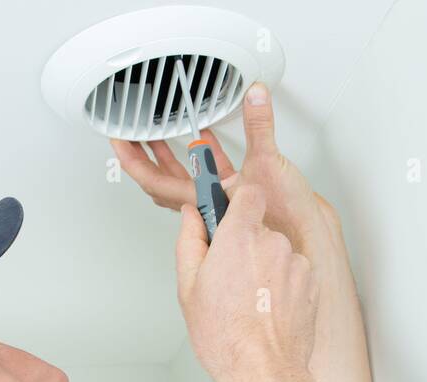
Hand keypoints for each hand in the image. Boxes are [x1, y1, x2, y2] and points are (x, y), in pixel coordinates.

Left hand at [110, 82, 331, 255]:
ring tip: (156, 135)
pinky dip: (204, 155)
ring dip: (169, 155)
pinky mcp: (236, 195)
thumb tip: (254, 98)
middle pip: (164, 179)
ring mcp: (220, 201)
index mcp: (204, 200)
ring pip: (185, 177)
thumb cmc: (287, 218)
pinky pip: (211, 173)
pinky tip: (204, 139)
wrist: (306, 238)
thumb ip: (259, 128)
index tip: (120, 143)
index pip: (157, 181)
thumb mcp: (267, 165)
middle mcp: (208, 203)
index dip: (135, 162)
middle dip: (146, 156)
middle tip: (129, 137)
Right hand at [174, 184, 318, 381]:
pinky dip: (280, 284)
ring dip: (263, 266)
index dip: (235, 197)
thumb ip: (190, 241)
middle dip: (244, 243)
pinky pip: (292, 271)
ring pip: (276, 251)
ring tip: (247, 300)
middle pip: (259, 226)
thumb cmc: (227, 339)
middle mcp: (273, 244)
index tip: (224, 207)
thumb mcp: (189, 288)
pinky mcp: (311, 282)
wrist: (264, 372)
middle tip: (226, 275)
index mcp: (240, 237)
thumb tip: (191, 218)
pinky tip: (265, 308)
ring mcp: (296, 263)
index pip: (247, 191)